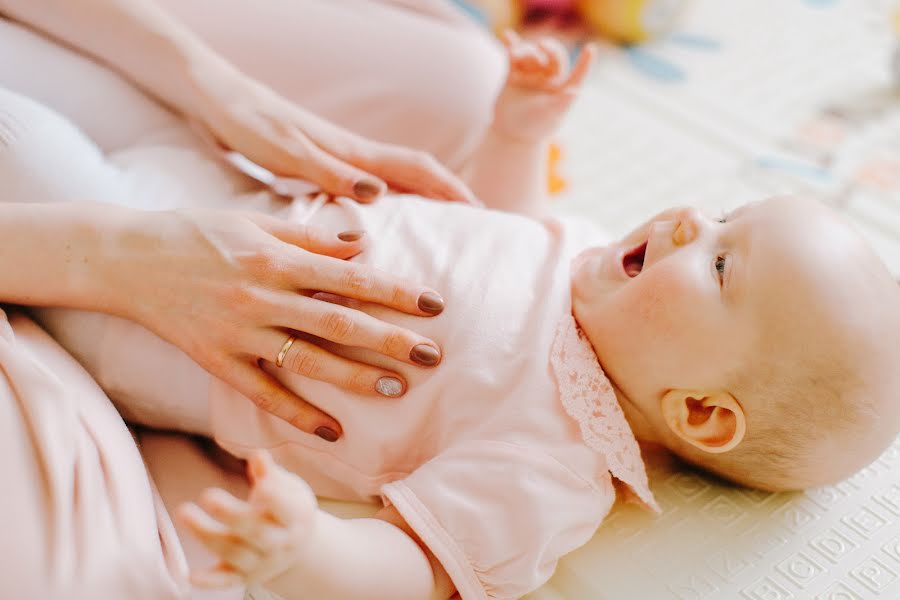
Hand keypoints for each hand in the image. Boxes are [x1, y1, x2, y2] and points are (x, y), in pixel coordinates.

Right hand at [107, 208, 444, 438]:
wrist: (127, 258)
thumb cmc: (197, 233)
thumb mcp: (255, 224)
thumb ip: (310, 238)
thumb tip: (362, 247)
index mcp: (276, 258)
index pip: (351, 278)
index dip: (396, 292)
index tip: (435, 304)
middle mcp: (262, 296)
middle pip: (338, 322)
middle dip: (389, 339)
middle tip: (432, 355)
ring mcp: (239, 333)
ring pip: (307, 361)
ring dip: (354, 377)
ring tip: (396, 388)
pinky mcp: (218, 361)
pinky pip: (263, 394)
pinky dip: (298, 414)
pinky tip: (333, 431)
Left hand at [178, 451, 316, 586]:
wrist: (298, 547)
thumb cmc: (289, 508)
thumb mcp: (289, 487)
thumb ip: (271, 474)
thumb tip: (258, 456)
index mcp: (295, 517)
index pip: (286, 508)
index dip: (274, 497)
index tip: (261, 484)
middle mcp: (281, 543)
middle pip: (256, 532)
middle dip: (231, 514)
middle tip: (207, 495)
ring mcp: (263, 562)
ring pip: (235, 553)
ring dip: (207, 535)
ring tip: (184, 512)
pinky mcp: (244, 576)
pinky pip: (227, 581)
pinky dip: (210, 581)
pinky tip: (191, 576)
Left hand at [190, 62, 477, 204]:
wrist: (214, 99)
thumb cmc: (246, 122)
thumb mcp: (286, 151)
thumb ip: (329, 173)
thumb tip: (379, 196)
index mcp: (349, 152)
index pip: (416, 168)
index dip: (450, 189)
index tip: (480, 212)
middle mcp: (350, 156)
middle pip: (414, 175)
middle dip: (447, 198)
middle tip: (475, 229)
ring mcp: (337, 160)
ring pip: (394, 182)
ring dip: (422, 203)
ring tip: (441, 232)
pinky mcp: (319, 167)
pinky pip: (367, 188)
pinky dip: (389, 204)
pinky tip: (383, 224)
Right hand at [492, 31, 595, 142]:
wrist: (510, 133)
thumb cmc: (534, 128)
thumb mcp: (550, 116)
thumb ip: (562, 102)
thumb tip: (575, 92)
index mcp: (563, 89)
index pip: (578, 74)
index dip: (585, 63)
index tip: (590, 49)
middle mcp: (549, 79)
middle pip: (553, 57)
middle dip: (549, 49)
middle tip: (542, 45)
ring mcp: (532, 75)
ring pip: (532, 55)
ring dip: (526, 52)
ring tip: (514, 56)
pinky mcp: (514, 74)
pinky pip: (514, 57)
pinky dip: (511, 46)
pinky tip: (506, 35)